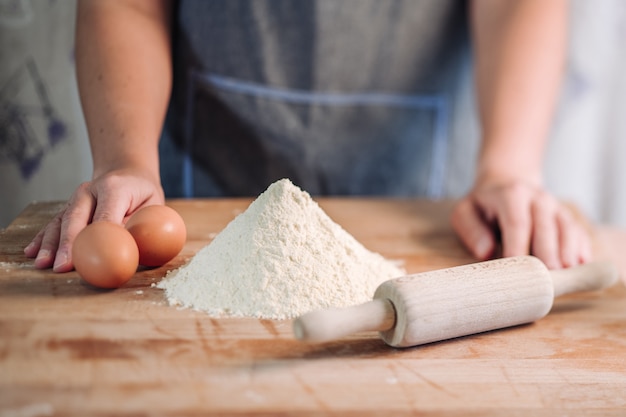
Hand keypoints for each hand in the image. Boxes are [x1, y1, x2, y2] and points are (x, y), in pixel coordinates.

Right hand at [24, 168, 163, 271]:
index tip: (90, 256)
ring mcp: (75, 198)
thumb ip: (142, 226)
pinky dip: (42, 238)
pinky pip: (53, 223)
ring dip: (50, 244)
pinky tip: (32, 252)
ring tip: (42, 264)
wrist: (127, 173)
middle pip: (75, 218)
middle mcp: (89, 190)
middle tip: (61, 267)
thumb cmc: (143, 195)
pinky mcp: (68, 207)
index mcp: (114, 188)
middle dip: (67, 244)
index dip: (96, 236)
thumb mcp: (153, 206)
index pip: (104, 214)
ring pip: (60, 221)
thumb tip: (132, 250)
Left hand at [451, 179, 591, 268]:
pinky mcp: (567, 218)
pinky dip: (581, 248)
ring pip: (566, 229)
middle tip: (548, 277)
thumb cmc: (484, 206)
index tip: (518, 270)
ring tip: (567, 274)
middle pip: (545, 227)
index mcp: (511, 194)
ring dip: (568, 252)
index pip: (517, 222)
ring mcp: (556, 207)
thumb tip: (484, 252)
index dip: (518, 246)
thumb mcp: (466, 212)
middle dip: (547, 253)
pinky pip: (578, 232)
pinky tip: (582, 265)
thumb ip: (470, 230)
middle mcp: (538, 198)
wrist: (507, 183)